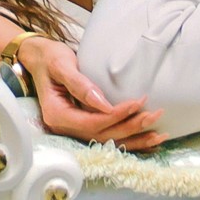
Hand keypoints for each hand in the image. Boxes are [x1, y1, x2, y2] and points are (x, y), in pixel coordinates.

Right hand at [23, 38, 163, 151]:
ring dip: (135, 140)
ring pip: (108, 141)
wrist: (39, 58)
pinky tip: (147, 142)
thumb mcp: (61, 65)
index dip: (117, 115)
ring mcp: (74, 129)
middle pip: (104, 135)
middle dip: (131, 127)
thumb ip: (80, 85)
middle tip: (155, 114)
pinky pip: (108, 137)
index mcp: (58, 115)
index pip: (92, 123)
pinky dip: (129, 141)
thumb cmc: (49, 58)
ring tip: (160, 135)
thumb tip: (103, 104)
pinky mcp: (83, 125)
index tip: (138, 102)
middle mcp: (66, 128)